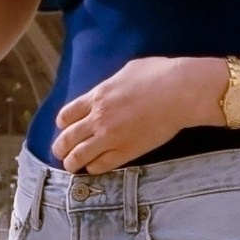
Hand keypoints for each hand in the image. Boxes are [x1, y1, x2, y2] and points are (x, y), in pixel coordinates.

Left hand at [51, 56, 227, 174]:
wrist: (180, 92)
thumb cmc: (158, 75)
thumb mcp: (126, 72)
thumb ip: (110, 85)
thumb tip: (107, 90)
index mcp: (97, 96)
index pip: (66, 115)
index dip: (62, 123)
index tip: (63, 127)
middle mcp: (99, 118)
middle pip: (68, 138)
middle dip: (60, 147)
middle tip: (59, 152)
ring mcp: (112, 136)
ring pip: (79, 156)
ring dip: (72, 162)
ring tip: (71, 166)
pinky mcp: (127, 151)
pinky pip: (101, 165)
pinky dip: (93, 168)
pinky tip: (93, 167)